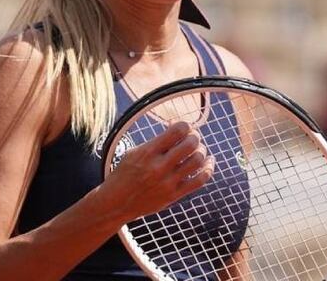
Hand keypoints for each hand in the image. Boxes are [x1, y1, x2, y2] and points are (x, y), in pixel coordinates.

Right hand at [101, 121, 215, 222]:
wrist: (117, 201)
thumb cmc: (124, 173)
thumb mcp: (134, 152)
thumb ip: (156, 142)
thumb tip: (177, 128)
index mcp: (147, 152)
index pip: (177, 131)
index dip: (185, 125)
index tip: (184, 127)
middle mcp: (159, 167)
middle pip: (190, 145)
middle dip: (195, 137)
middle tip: (193, 137)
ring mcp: (168, 182)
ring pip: (197, 161)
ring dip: (202, 151)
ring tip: (198, 149)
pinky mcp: (174, 195)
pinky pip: (199, 181)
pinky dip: (208, 170)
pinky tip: (209, 163)